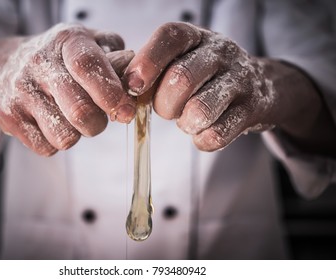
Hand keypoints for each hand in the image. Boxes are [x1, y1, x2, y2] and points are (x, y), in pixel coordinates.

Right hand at [0, 24, 134, 154]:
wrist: (0, 66)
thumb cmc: (58, 58)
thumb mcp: (86, 43)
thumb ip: (115, 57)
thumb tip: (132, 84)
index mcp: (66, 41)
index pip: (88, 66)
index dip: (111, 93)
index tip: (125, 112)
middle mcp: (39, 63)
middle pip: (80, 111)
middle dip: (99, 123)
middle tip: (99, 117)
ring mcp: (21, 92)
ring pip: (65, 136)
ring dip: (78, 134)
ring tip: (72, 118)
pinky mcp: (9, 117)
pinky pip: (47, 148)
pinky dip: (57, 142)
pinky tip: (52, 123)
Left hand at [124, 22, 327, 151]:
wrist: (261, 86)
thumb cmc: (206, 76)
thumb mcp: (182, 60)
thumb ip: (154, 71)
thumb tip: (124, 90)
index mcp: (196, 37)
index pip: (169, 37)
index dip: (147, 62)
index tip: (134, 87)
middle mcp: (221, 52)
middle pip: (180, 79)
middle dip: (164, 105)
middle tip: (166, 111)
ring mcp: (240, 80)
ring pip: (199, 110)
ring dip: (185, 123)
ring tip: (187, 121)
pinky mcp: (252, 109)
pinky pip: (217, 135)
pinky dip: (202, 140)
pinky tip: (203, 132)